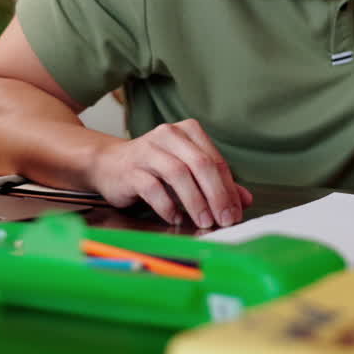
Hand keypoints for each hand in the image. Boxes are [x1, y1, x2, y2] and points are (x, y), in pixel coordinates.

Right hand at [87, 119, 251, 227]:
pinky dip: (167, 205)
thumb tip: (244, 200)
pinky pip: (153, 188)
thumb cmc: (154, 168)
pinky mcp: (131, 169)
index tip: (235, 212)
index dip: (229, 188)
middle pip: (201, 164)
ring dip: (195, 201)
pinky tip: (175, 218)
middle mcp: (169, 135)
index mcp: (188, 131)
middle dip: (216, 195)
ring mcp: (148, 150)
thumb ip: (216, 183)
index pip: (215, 160)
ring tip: (203, 221)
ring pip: (178, 174)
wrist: (108, 164)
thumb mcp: (187, 170)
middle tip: (223, 219)